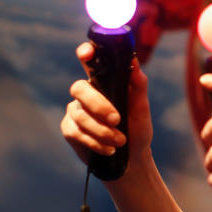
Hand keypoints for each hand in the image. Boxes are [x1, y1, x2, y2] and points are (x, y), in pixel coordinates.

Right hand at [60, 42, 153, 167]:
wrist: (132, 158)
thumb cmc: (137, 129)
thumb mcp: (142, 107)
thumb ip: (138, 84)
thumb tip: (134, 61)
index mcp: (103, 82)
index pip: (89, 61)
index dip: (85, 53)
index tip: (86, 54)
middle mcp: (86, 93)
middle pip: (79, 88)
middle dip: (99, 105)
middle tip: (117, 120)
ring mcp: (75, 111)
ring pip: (80, 115)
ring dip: (103, 131)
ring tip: (120, 141)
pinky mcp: (69, 129)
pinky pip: (76, 132)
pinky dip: (95, 142)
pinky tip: (109, 149)